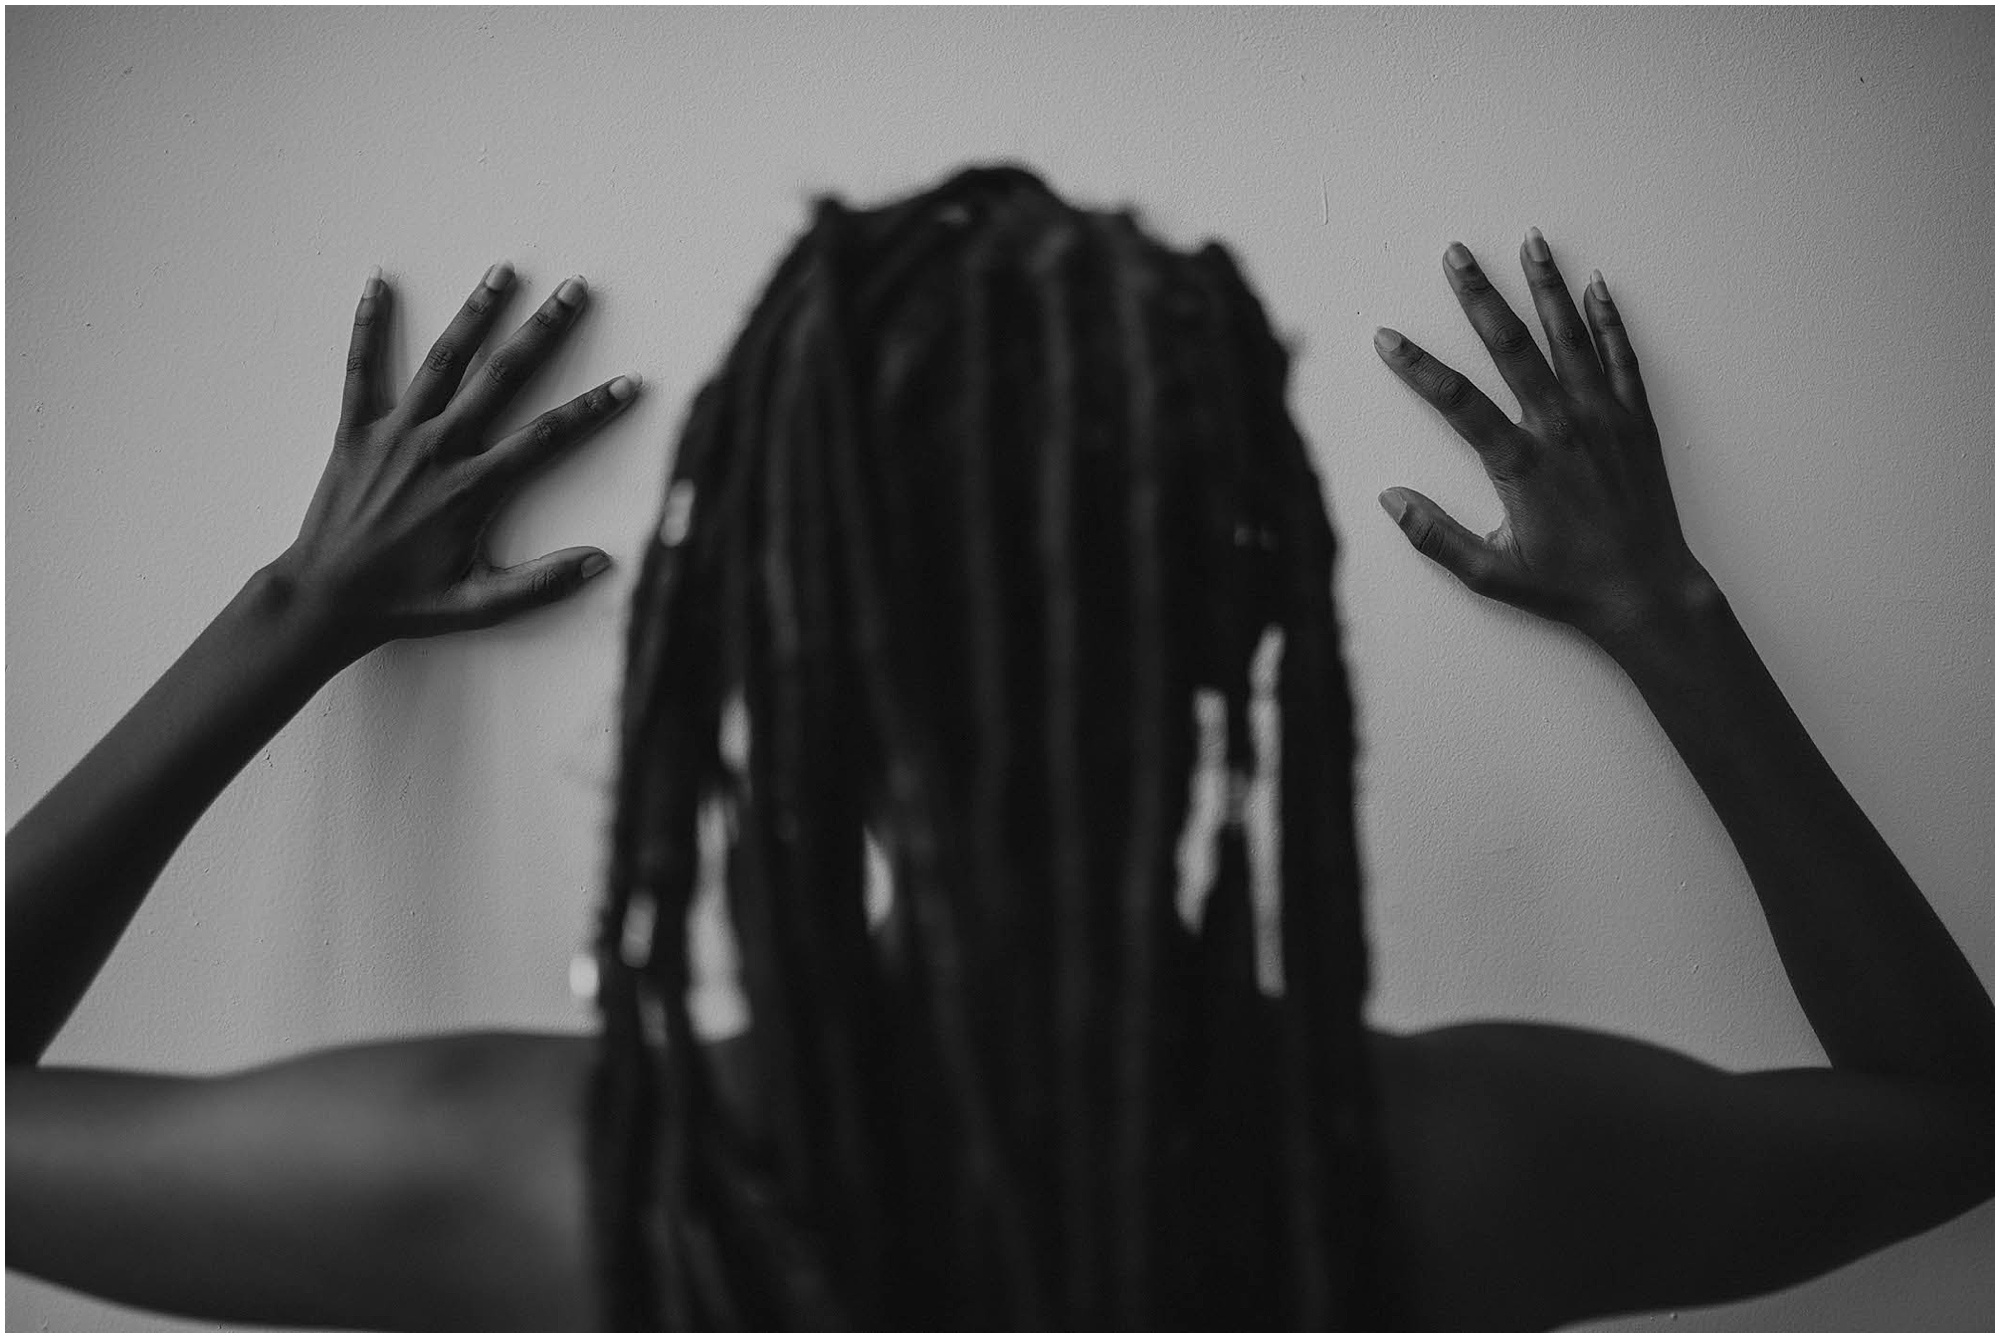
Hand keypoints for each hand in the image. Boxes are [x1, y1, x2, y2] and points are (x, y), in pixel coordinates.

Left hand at [276, 262, 637, 658]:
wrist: (325, 599)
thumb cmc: (404, 604)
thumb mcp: (478, 604)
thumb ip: (540, 583)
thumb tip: (601, 563)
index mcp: (473, 488)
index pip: (547, 436)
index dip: (593, 408)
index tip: (628, 383)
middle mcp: (438, 449)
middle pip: (501, 377)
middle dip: (542, 330)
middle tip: (573, 290)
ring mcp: (394, 434)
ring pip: (442, 361)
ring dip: (475, 313)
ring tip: (503, 272)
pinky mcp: (354, 431)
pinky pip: (360, 368)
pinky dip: (367, 326)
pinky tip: (378, 284)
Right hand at [1373, 231, 1713, 643]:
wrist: (1648, 593)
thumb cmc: (1569, 587)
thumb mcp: (1491, 574)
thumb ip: (1436, 536)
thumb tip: (1389, 500)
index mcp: (1520, 464)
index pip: (1456, 401)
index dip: (1417, 366)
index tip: (1387, 337)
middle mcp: (1561, 428)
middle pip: (1512, 346)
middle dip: (1479, 295)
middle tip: (1457, 254)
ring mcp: (1602, 418)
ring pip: (1569, 337)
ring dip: (1547, 286)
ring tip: (1531, 242)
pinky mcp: (1635, 420)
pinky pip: (1621, 356)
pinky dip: (1609, 318)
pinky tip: (1597, 285)